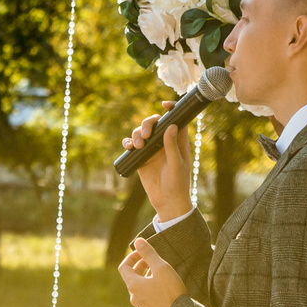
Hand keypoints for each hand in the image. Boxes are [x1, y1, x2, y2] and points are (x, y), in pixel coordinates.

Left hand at [118, 234, 187, 306]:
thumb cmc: (171, 291)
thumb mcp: (161, 268)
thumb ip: (149, 254)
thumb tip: (138, 241)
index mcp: (133, 285)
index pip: (124, 267)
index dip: (132, 257)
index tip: (143, 252)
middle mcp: (134, 297)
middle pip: (131, 277)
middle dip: (140, 266)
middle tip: (152, 260)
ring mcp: (141, 306)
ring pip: (139, 287)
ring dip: (146, 277)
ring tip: (159, 271)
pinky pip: (146, 296)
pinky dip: (151, 287)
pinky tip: (164, 286)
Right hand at [121, 107, 194, 221]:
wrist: (167, 201)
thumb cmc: (178, 183)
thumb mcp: (177, 164)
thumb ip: (172, 146)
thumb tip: (171, 126)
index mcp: (177, 140)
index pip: (176, 119)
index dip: (171, 109)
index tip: (164, 105)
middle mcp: (164, 142)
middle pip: (155, 122)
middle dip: (147, 123)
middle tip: (146, 135)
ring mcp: (152, 149)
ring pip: (141, 132)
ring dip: (136, 134)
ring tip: (137, 146)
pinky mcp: (141, 158)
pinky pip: (132, 145)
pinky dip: (128, 142)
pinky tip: (129, 147)